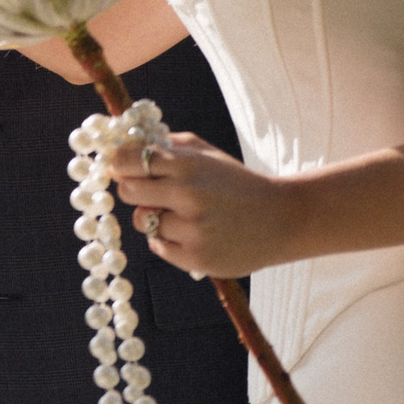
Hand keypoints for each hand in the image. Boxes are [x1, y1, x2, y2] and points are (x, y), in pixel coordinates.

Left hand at [111, 131, 299, 278]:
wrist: (283, 219)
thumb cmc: (237, 182)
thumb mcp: (206, 152)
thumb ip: (166, 146)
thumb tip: (124, 144)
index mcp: (187, 165)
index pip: (127, 161)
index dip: (120, 163)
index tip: (122, 166)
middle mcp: (187, 196)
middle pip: (128, 192)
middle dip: (135, 189)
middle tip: (152, 191)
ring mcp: (191, 230)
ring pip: (143, 221)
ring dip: (155, 217)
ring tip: (185, 214)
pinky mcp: (196, 258)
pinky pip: (158, 246)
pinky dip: (168, 240)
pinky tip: (193, 233)